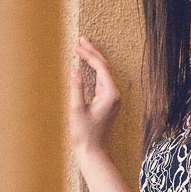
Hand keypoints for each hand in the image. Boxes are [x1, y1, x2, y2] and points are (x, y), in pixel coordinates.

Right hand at [68, 35, 120, 157]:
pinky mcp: (107, 102)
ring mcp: (112, 98)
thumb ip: (76, 87)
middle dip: (93, 52)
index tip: (77, 45)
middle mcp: (114, 94)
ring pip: (103, 73)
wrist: (93, 152)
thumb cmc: (84, 134)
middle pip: (104, 67)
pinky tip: (87, 65)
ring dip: (93, 59)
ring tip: (83, 47)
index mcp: (110, 93)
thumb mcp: (76, 109)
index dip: (89, 54)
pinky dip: (94, 70)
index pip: (101, 67)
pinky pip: (101, 80)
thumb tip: (75, 69)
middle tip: (82, 39)